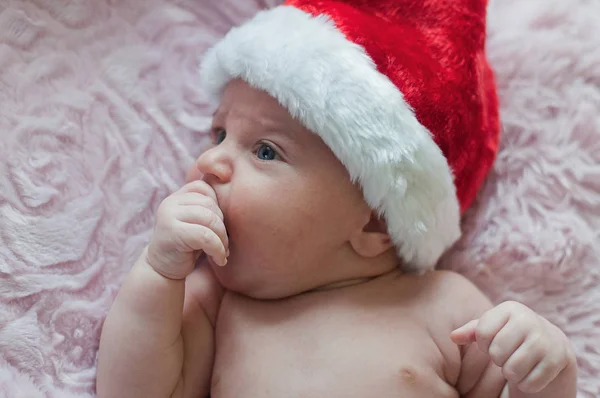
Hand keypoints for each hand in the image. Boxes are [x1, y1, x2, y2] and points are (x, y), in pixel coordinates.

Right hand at [146, 180, 228, 279]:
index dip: (218, 204)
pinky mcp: (172, 232)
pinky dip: (217, 249)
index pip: (204, 187)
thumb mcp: (197, 223)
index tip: (219, 226)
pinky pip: (205, 236)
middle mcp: (170, 203)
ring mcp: (169, 215)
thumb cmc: (186, 247)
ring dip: (222, 239)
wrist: (162, 270)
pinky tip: (219, 259)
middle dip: (222, 226)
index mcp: (177, 197)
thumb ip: (207, 210)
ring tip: (222, 252)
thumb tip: (235, 197)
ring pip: (209, 219)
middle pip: (210, 204)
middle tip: (224, 244)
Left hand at [450, 301, 575, 393]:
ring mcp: (546, 339)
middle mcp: (529, 319)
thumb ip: (471, 331)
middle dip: (499, 359)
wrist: (551, 345)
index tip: (494, 342)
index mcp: (510, 308)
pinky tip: (531, 373)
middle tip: (508, 355)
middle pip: (497, 352)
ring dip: (511, 373)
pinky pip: (530, 382)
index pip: (482, 333)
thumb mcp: (492, 328)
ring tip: (518, 364)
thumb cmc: (512, 335)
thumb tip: (453, 337)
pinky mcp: (558, 359)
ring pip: (512, 370)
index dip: (484, 344)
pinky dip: (527, 384)